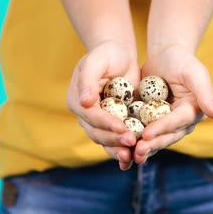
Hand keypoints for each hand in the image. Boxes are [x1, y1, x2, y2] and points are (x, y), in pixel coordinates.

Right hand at [66, 41, 139, 169]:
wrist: (119, 56)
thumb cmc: (107, 54)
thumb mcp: (97, 61)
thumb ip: (89, 80)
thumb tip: (85, 101)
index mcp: (77, 101)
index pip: (91, 116)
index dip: (106, 124)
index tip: (122, 128)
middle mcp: (86, 115)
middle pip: (97, 133)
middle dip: (114, 140)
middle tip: (131, 143)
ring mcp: (99, 122)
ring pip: (106, 141)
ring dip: (118, 150)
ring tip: (132, 157)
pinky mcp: (114, 125)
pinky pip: (117, 141)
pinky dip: (125, 150)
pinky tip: (135, 159)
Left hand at [134, 44, 212, 163]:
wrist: (166, 56)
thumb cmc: (182, 61)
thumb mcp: (195, 73)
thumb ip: (206, 94)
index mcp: (193, 112)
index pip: (177, 123)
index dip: (162, 129)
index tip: (147, 135)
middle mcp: (181, 123)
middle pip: (166, 136)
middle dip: (152, 145)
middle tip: (137, 152)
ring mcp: (166, 124)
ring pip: (154, 139)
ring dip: (142, 148)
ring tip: (129, 155)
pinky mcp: (152, 122)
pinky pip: (142, 133)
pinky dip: (132, 139)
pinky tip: (119, 145)